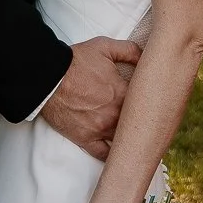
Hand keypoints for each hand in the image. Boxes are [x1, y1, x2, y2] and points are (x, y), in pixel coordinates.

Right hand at [43, 37, 140, 158]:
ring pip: (124, 141)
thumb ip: (130, 50)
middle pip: (138, 125)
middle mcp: (115, 116)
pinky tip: (121, 154)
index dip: (152, 102)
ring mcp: (100, 130)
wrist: (47, 77)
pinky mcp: (85, 139)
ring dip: (131, 139)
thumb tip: (146, 56)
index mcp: (124, 94)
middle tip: (150, 121)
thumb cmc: (75, 62)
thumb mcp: (105, 47)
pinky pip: (104, 154)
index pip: (148, 102)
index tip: (155, 102)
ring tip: (139, 139)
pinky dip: (113, 155)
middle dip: (143, 122)